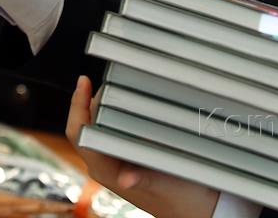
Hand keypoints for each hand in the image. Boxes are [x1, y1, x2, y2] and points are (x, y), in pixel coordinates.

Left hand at [66, 75, 218, 217]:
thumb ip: (145, 177)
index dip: (77, 106)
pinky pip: (117, 128)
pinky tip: (131, 99)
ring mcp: (118, 160)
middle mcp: (107, 165)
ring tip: (121, 81)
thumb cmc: (182, 200)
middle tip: (112, 74)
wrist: (199, 211)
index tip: (84, 81)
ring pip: (102, 124)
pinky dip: (121, 111)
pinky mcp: (131, 157)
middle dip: (96, 98)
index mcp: (107, 172)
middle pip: (89, 123)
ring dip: (109, 103)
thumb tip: (127, 178)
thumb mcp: (166, 184)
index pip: (80, 133)